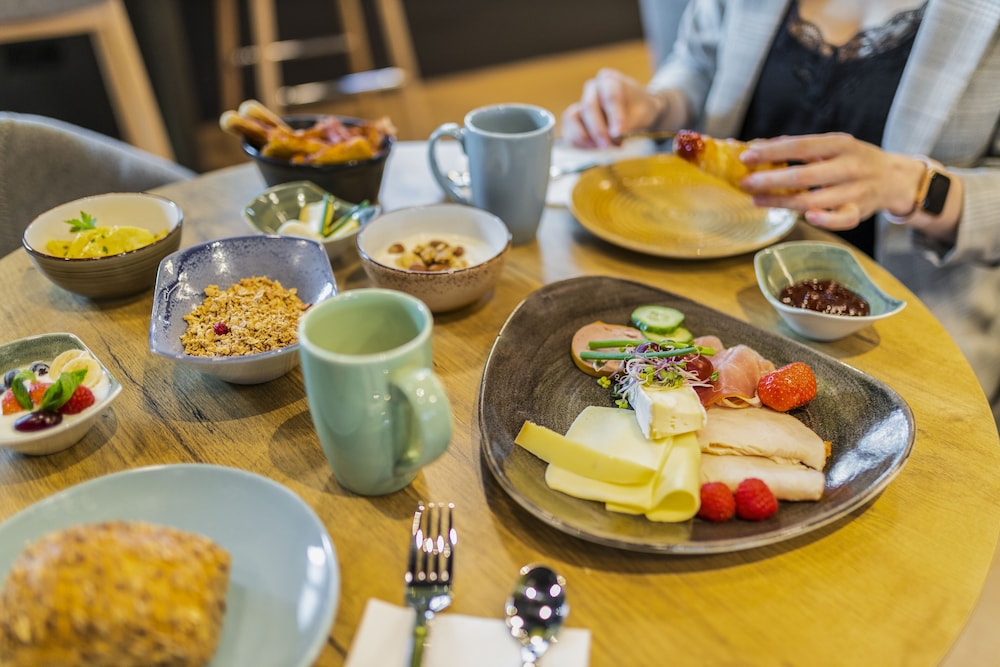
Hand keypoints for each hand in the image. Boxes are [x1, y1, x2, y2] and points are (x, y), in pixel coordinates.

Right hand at [561, 68, 665, 147]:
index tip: (618, 132)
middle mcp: (592, 89)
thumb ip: (628, 123)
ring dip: (584, 136)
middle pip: (589, 107)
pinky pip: (568, 129)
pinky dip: (577, 142)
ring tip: (600, 148)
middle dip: (597, 130)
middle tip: (608, 146)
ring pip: (572, 117)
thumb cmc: (638, 109)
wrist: (634, 112)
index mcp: (609, 80)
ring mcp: (580, 103)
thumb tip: (614, 135)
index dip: (613, 115)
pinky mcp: (574, 119)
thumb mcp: (641, 114)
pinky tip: (591, 148)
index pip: (610, 95)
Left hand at [739, 133, 924, 229]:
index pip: (800, 146)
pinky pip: (841, 220)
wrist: (895, 177)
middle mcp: (849, 166)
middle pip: (804, 176)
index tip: (746, 157)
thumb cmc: (853, 159)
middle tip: (745, 183)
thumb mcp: (832, 145)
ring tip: (756, 200)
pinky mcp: (859, 212)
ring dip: (781, 202)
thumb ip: (799, 146)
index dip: (771, 152)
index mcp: (840, 144)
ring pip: (814, 200)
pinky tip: (803, 216)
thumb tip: (759, 146)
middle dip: (770, 181)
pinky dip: (824, 220)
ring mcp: (855, 191)